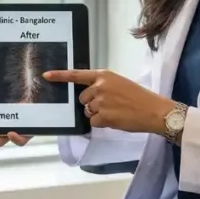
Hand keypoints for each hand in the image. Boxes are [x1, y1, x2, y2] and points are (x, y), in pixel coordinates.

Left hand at [44, 69, 173, 133]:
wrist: (153, 110)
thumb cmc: (139, 97)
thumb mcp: (119, 83)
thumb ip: (102, 86)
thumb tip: (88, 96)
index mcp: (103, 75)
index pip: (77, 75)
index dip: (60, 76)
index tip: (46, 75)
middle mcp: (99, 86)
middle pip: (82, 98)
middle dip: (91, 104)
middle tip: (110, 105)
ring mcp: (100, 102)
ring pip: (88, 111)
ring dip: (97, 114)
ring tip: (115, 112)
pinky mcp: (103, 116)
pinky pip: (94, 122)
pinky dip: (102, 124)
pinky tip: (115, 120)